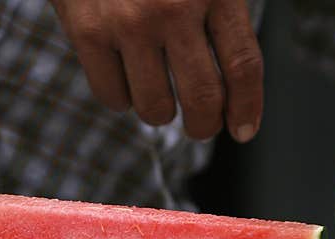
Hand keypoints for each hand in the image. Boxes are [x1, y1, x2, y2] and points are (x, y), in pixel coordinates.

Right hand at [48, 0, 263, 141]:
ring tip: (159, 94)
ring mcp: (128, 21)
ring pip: (156, 108)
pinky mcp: (87, 29)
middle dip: (205, 126)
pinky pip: (112, 96)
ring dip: (161, 112)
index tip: (243, 130)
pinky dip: (121, 98)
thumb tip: (236, 88)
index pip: (243, 65)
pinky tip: (125, 77)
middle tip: (201, 126)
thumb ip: (223, 14)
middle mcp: (173, 7)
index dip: (247, 108)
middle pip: (203, 99)